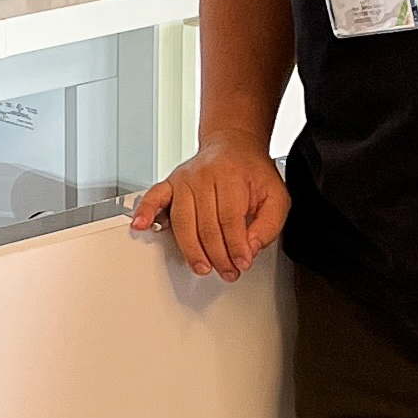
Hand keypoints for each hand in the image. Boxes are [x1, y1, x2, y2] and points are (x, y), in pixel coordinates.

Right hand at [131, 138, 289, 281]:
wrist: (234, 145)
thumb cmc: (252, 172)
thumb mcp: (276, 196)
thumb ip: (269, 225)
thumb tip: (250, 248)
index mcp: (232, 176)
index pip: (231, 220)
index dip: (236, 247)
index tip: (242, 263)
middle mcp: (204, 176)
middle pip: (206, 225)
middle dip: (218, 255)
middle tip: (228, 271)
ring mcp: (184, 179)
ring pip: (183, 222)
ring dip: (192, 250)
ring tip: (202, 266)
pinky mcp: (170, 183)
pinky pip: (154, 198)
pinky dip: (145, 212)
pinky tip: (141, 225)